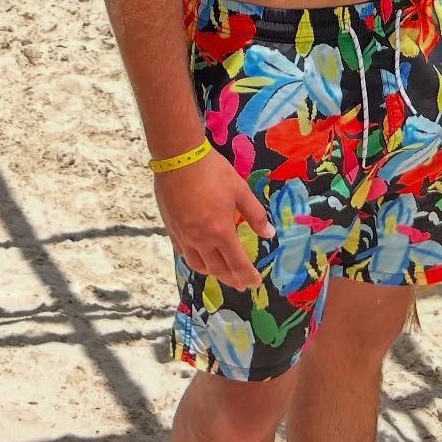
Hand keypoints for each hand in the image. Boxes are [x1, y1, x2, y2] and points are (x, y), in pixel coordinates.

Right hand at [153, 146, 274, 291]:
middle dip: (231, 279)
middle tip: (240, 283)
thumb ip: (255, 214)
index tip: (255, 283)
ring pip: (198, 265)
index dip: (247, 276)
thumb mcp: (240, 190)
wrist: (178, 158)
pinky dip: (194, 259)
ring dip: (212, 272)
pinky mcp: (171, 228)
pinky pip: (183, 252)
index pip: (237, 263)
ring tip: (220, 271)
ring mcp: (184, 236)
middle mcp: (201, 240)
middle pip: (217, 269)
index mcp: (221, 232)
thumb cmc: (213, 171)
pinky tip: (198, 255)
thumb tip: (270, 234)